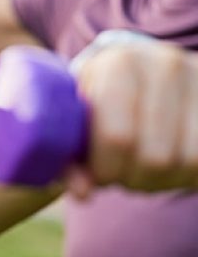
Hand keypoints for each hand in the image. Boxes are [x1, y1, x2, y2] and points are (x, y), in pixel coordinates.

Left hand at [68, 40, 197, 196]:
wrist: (144, 68)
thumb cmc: (101, 99)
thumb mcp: (77, 117)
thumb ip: (70, 156)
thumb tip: (82, 193)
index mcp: (119, 64)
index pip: (116, 137)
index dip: (106, 169)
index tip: (98, 174)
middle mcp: (165, 66)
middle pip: (153, 157)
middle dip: (132, 178)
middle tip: (121, 175)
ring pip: (185, 163)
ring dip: (161, 180)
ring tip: (143, 170)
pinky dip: (185, 176)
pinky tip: (169, 166)